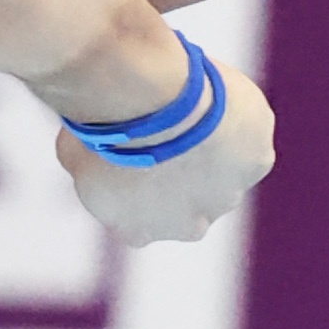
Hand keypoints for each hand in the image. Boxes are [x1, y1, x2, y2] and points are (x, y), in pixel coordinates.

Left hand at [55, 62, 275, 244]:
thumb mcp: (73, 149)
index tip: (141, 148)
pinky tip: (219, 96)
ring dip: (215, 148)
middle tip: (174, 127)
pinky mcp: (256, 162)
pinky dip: (241, 121)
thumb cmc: (104, 125)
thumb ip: (81, 159)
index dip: (143, 180)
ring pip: (226, 174)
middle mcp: (187, 226)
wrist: (151, 104)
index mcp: (139, 231)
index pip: (143, 214)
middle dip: (184, 172)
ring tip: (195, 106)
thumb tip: (79, 147)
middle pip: (192, 203)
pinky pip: (250, 141)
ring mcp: (227, 197)